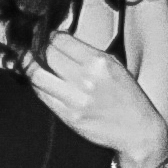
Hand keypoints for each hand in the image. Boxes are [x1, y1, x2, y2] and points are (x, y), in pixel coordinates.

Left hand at [26, 33, 167, 167]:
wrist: (138, 130)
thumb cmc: (128, 97)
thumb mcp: (115, 66)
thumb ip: (88, 53)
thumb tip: (58, 41)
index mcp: (100, 62)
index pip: (59, 40)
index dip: (47, 36)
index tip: (43, 37)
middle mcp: (87, 78)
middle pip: (44, 54)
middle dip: (34, 50)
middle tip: (31, 49)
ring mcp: (76, 98)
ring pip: (36, 74)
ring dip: (29, 67)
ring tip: (30, 65)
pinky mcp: (68, 116)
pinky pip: (41, 95)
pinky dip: (37, 86)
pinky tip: (40, 83)